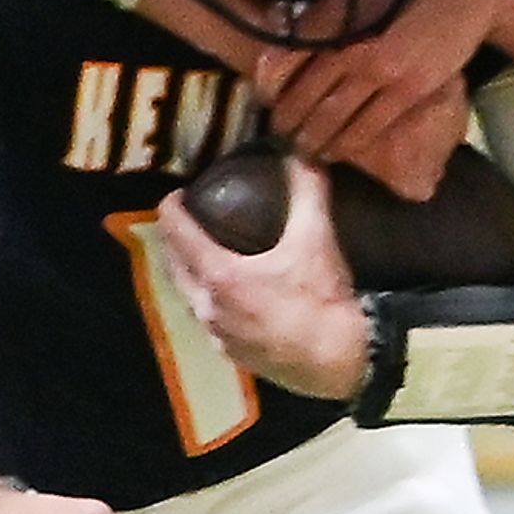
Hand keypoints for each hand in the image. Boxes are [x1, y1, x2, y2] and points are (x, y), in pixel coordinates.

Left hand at [154, 163, 369, 399]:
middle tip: (183, 224)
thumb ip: (306, 190)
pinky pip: (209, 323)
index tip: (174, 196)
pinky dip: (208, 303)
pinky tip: (226, 299)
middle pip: (175, 268)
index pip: (179, 234)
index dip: (172, 211)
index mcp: (219, 274)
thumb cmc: (322, 299)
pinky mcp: (233, 356)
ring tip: (200, 257)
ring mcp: (218, 335)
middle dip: (174, 243)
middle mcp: (208, 307)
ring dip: (188, 275)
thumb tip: (300, 152)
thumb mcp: (316, 237)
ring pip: (189, 299)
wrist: (342, 361)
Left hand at [246, 0, 513, 199]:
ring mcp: (376, 70)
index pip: (280, 64)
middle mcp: (346, 45)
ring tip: (306, 151)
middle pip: (302, 99)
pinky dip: (348, 146)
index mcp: (328, 18)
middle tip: (283, 139)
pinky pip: (367, 129)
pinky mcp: (405, 90)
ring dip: (315, 142)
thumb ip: (318, 19)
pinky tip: (339, 152)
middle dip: (288, 125)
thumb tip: (278, 36)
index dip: (269, 92)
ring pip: (331, 120)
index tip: (267, 104)